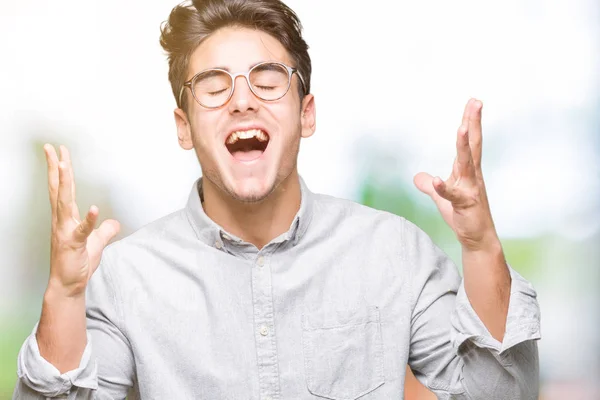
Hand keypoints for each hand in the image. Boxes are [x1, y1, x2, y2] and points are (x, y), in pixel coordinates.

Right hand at [45, 144, 119, 296]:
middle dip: (55, 168)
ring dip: (64, 184)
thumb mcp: (96, 243)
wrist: (69, 285)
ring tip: (63, 165)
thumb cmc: (78, 263)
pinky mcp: (74, 244)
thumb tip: (114, 222)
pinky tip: (94, 209)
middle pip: (58, 189)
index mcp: (66, 218)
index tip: (58, 153)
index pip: (63, 189)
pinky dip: (88, 220)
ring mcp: (65, 232)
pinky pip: (82, 231)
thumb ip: (104, 231)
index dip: (60, 171)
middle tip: (52, 148)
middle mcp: (62, 221)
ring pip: (64, 203)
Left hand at [413, 99, 498, 250]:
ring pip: (467, 163)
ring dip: (463, 145)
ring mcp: (470, 189)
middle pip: (473, 145)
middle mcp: (472, 176)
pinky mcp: (464, 205)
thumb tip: (418, 177)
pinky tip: (437, 181)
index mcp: (467, 171)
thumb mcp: (442, 198)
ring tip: (461, 127)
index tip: (473, 102)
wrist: (477, 239)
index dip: (470, 122)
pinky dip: (444, 188)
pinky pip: (452, 195)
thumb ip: (431, 186)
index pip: (469, 142)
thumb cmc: (463, 216)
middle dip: (473, 122)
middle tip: (476, 102)